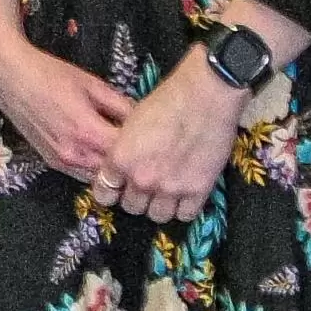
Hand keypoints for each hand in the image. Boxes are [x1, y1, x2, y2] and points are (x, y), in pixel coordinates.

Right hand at [0, 0, 132, 186]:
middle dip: (131, 163)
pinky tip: (103, 155)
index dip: (145, 148)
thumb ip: (121, 105)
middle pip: (116, 172)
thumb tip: (144, 119)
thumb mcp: (93, 84)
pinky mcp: (52, 163)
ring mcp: (62, 162)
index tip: (155, 139)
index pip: (129, 153)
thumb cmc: (51, 75)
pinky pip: (83, 175)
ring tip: (126, 156)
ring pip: (100, 179)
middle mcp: (75, 154)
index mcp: (88, 132)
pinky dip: (96, 170)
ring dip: (113, 171)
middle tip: (146, 151)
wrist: (10, 78)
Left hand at [96, 53, 246, 221]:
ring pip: (157, 216)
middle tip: (148, 185)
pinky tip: (187, 194)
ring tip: (168, 191)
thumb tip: (123, 164)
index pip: (104, 194)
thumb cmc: (167, 99)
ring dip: (160, 205)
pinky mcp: (198, 190)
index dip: (112, 191)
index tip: (120, 187)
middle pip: (132, 207)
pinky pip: (185, 215)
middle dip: (137, 197)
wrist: (205, 95)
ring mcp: (170, 188)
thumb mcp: (132, 122)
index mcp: (120, 160)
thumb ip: (124, 148)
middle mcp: (141, 179)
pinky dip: (185, 207)